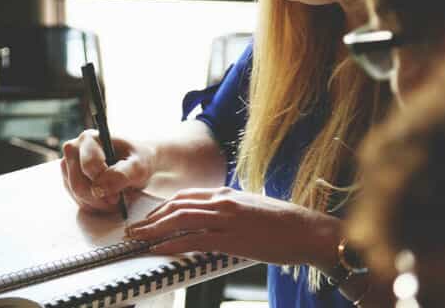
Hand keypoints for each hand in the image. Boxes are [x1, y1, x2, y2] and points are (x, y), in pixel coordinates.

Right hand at [60, 130, 156, 212]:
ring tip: (115, 198)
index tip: (118, 194)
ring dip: (98, 203)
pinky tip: (107, 199)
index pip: (88, 166)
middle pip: (78, 184)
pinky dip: (94, 205)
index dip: (103, 183)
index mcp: (89, 139)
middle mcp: (74, 149)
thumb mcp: (139, 166)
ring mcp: (68, 166)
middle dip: (99, 198)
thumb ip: (122, 174)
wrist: (135, 164)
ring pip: (77, 195)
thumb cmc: (137, 161)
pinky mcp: (69, 181)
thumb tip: (100, 189)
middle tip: (117, 200)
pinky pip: (78, 200)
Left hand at [125, 187, 339, 266]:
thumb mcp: (252, 209)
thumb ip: (230, 211)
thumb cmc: (286, 224)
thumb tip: (213, 221)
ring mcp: (227, 218)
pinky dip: (172, 244)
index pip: (185, 197)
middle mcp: (223, 201)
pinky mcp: (233, 238)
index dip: (162, 207)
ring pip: (180, 220)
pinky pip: (194, 240)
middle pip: (176, 206)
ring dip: (154, 230)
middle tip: (133, 230)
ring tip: (137, 239)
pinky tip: (159, 250)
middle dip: (150, 218)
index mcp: (227, 193)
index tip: (148, 218)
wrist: (311, 231)